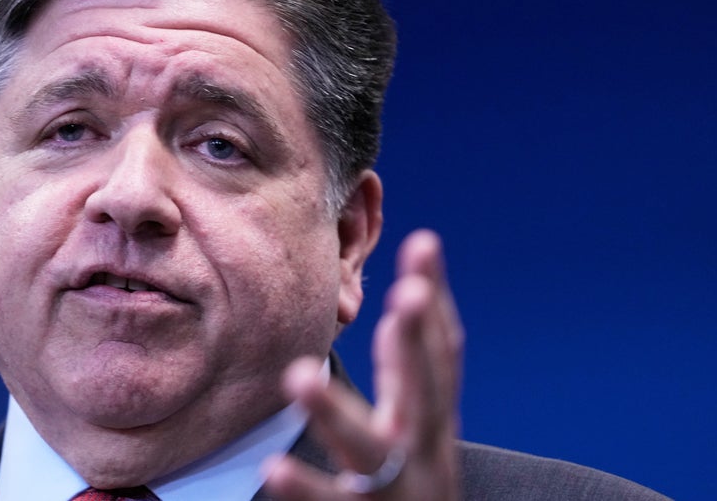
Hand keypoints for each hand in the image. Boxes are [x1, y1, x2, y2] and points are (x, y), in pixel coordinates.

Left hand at [263, 229, 463, 499]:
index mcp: (431, 424)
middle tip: (405, 294)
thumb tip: (411, 296)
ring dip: (336, 414)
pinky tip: (274, 465)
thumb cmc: (410, 486)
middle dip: (416, 343)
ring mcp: (398, 496)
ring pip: (370, 454)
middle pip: (425, 395)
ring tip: (298, 376)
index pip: (442, 356)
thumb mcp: (417, 426)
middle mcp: (424, 456)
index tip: (425, 241)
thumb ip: (410, 370)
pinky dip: (305, 489)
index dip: (436, 302)